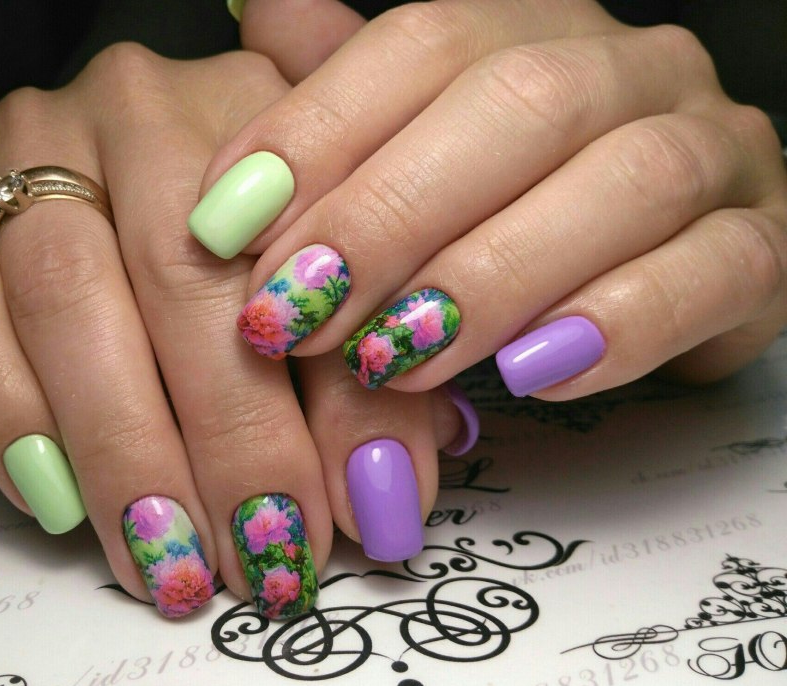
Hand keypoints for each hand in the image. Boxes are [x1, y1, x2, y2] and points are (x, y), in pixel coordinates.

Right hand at [0, 44, 470, 618]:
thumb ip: (370, 387)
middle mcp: (142, 108)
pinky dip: (1, 409)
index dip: (334, 409)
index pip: (308, 267)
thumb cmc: (247, 236)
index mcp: (268, 115)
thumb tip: (383, 504)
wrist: (114, 148)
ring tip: (164, 558)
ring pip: (62, 296)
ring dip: (117, 448)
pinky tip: (57, 499)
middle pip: (180, 277)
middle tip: (252, 557)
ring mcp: (31, 142)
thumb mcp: (333, 287)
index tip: (343, 523)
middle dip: (222, 440)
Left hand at [193, 0, 786, 396]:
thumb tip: (257, 9)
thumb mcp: (428, 141)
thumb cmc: (524, 202)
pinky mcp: (760, 246)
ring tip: (394, 359)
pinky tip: (532, 376)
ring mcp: (712, 151)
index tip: (225, 226)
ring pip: (621, 186)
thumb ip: (353, 91)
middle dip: (390, 216)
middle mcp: (631, 71)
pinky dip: (617, 325)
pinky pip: (711, 273)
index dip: (316, 130)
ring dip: (491, 279)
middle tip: (294, 313)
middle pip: (516, 107)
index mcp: (536, 30)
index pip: (421, 44)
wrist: (676, 254)